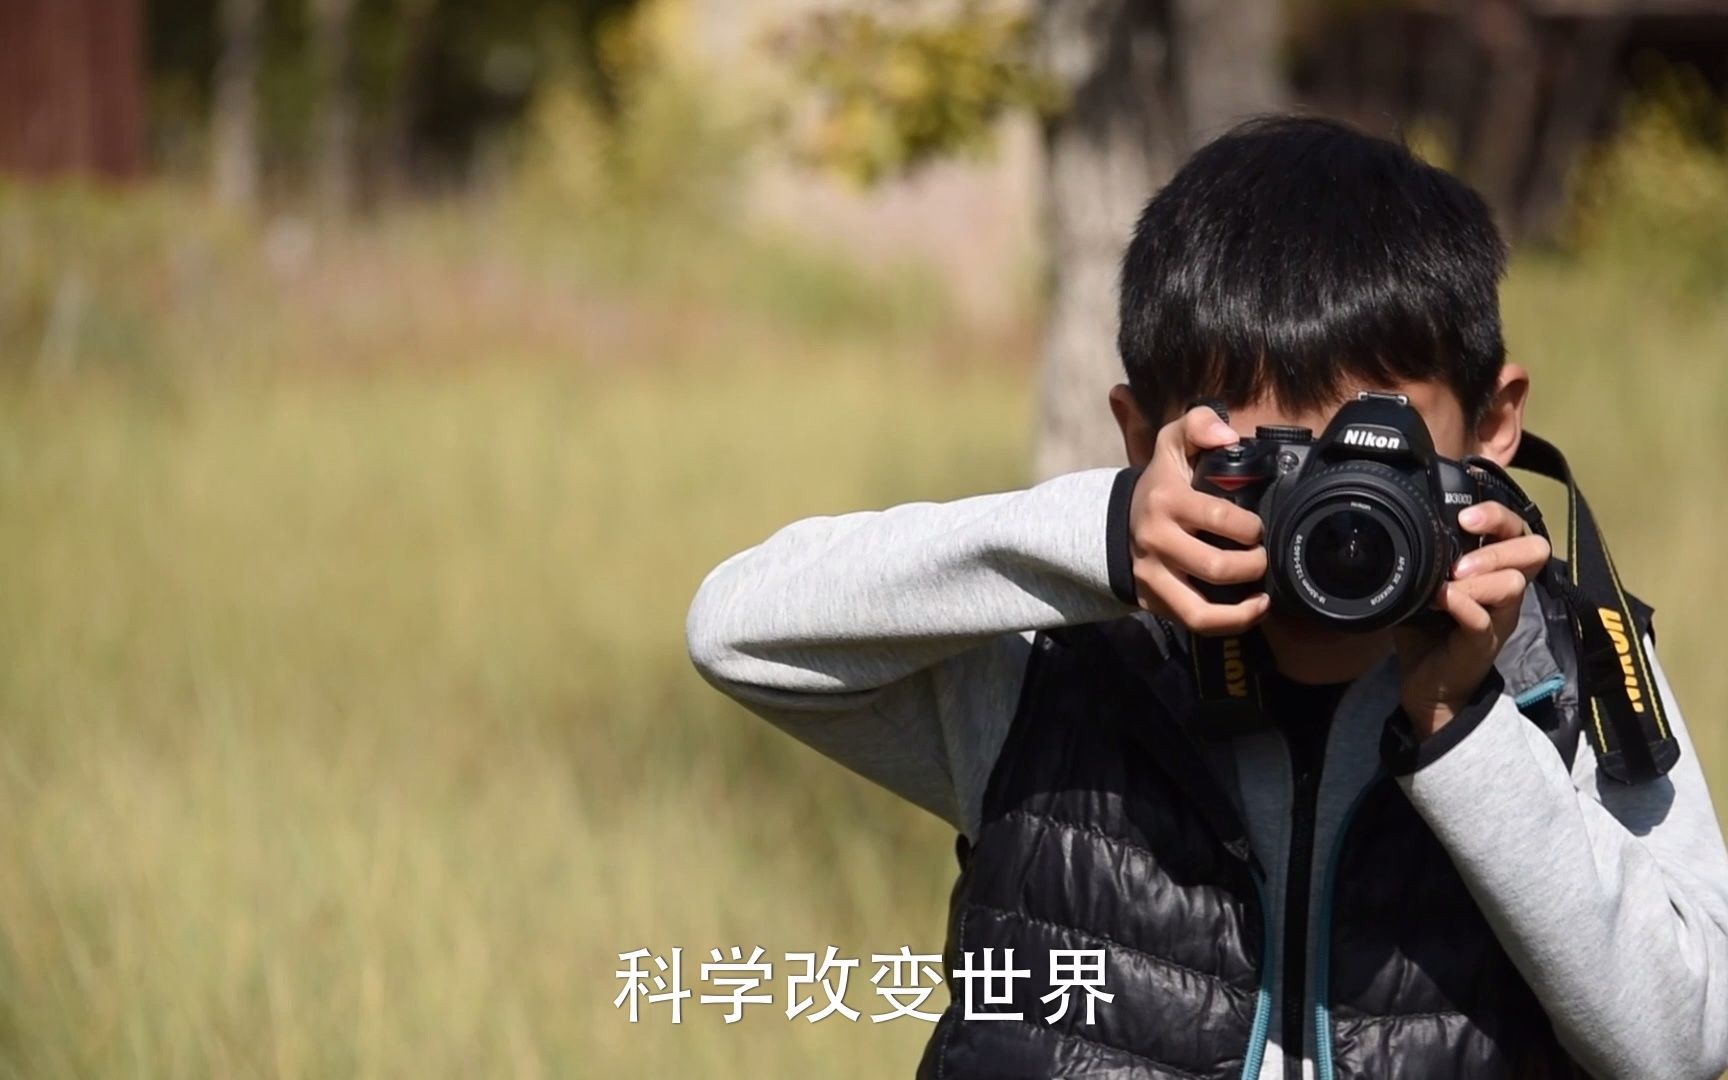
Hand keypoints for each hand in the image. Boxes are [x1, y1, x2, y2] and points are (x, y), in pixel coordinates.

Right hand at [1124, 405, 1270, 634]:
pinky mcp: (1156, 602)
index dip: (1251, 527)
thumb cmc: (1161, 484)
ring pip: (1202, 607)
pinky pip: (1196, 623)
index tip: (1258, 527)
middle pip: (1216, 567)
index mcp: (1166, 500)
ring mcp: (1153, 576)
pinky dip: (1232, 623)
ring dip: (1244, 604)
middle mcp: (1156, 541)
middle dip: (1253, 563)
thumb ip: (1199, 425)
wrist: (1117, 524)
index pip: (1220, 518)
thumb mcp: (1173, 444)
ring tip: (1262, 590)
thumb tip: (1228, 436)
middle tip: (1263, 554)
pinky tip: (1254, 610)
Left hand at [1392, 501, 1551, 738]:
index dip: (1497, 516)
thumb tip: (1400, 525)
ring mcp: (1499, 618)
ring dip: (1480, 575)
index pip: (1516, 529)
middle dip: (1496, 544)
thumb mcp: (1424, 585)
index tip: (1464, 517)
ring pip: (1513, 582)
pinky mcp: (1484, 644)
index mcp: (1494, 569)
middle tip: (1460, 558)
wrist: (1428, 685)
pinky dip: (1463, 604)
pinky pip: (1484, 620)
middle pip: (1532, 549)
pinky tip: (1441, 600)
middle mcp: (1506, 590)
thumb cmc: (1429, 630)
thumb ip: (1424, 558)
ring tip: (1450, 581)